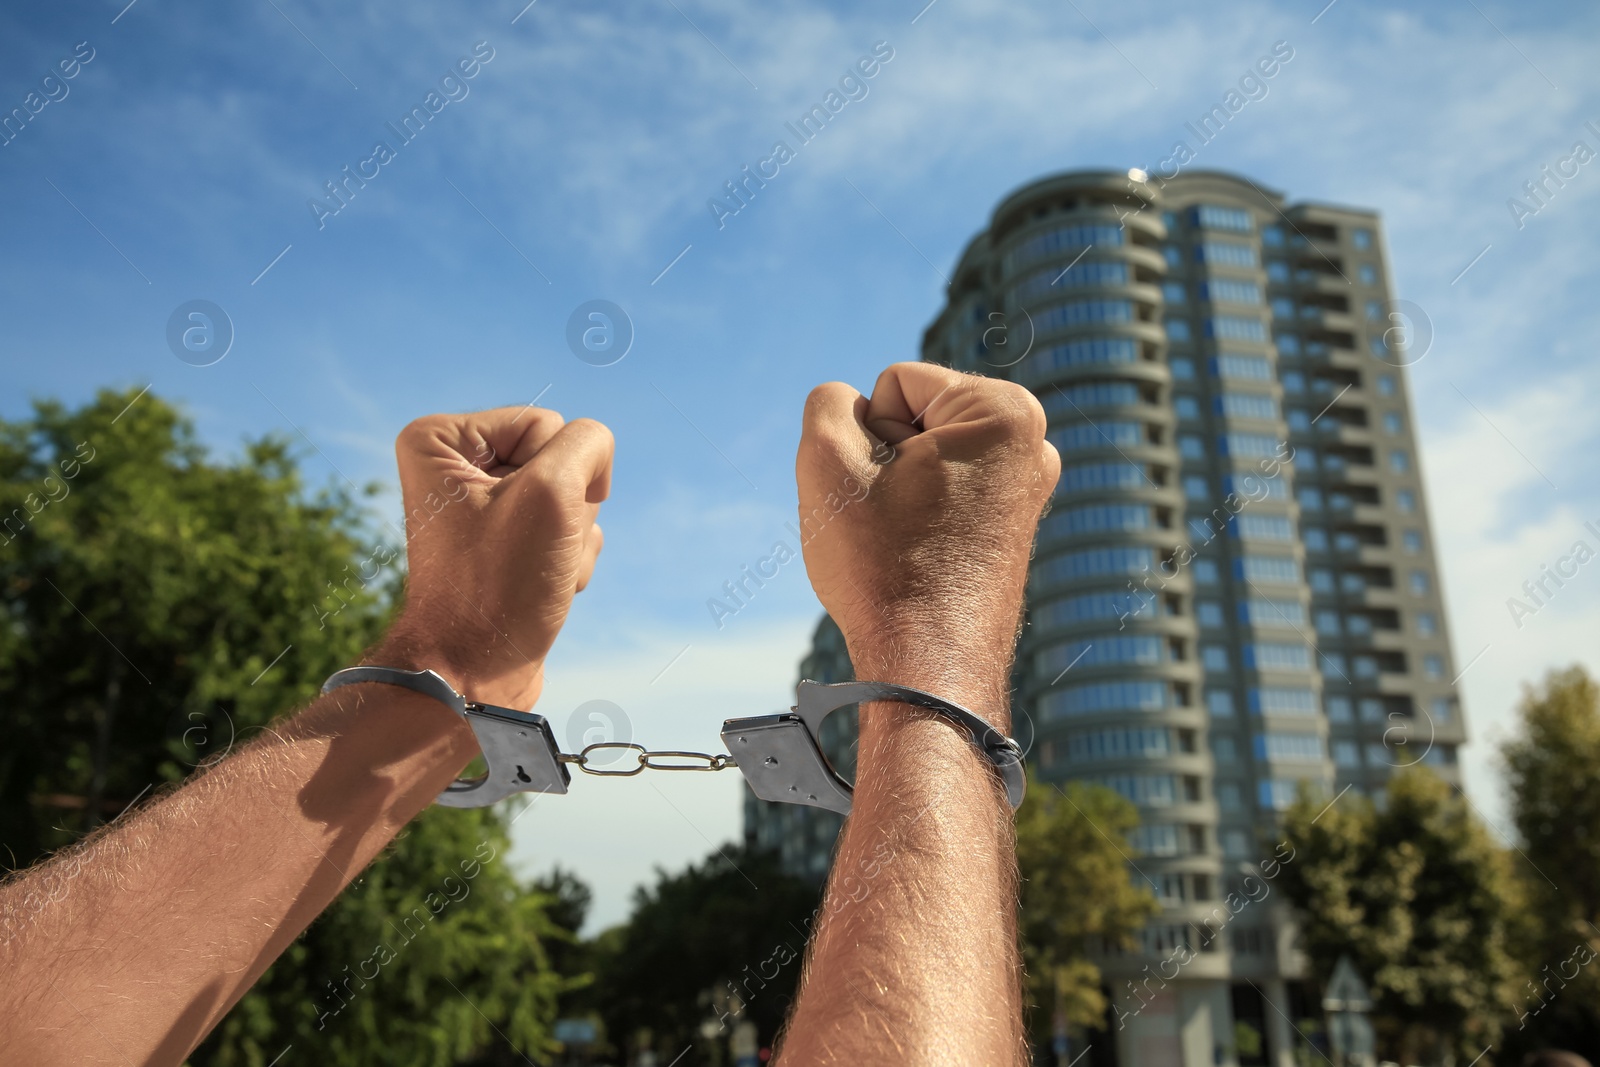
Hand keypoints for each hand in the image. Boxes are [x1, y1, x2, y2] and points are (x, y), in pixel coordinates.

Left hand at [379, 406, 612, 708]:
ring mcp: (484, 509)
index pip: (547, 424)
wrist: (477, 673)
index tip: (524, 522)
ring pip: (571, 498)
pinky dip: (569, 562)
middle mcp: (455, 468)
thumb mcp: (552, 492)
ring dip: (572, 540)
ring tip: (537, 574)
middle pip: (559, 459)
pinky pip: (566, 531)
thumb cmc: (499, 585)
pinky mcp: (506, 545)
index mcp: (440, 440)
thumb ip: (588, 444)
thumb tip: (595, 455)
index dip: (555, 474)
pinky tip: (543, 589)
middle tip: (534, 553)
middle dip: (566, 509)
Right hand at [795, 363, 1057, 720]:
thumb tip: (854, 409)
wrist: (926, 672)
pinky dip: (914, 521)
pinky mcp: (1010, 528)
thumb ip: (828, 402)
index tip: (886, 494)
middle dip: (884, 462)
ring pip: (919, 460)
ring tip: (903, 545)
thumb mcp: (827, 460)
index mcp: (1007, 412)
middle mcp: (1033, 446)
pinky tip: (915, 562)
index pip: (894, 384)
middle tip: (892, 525)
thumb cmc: (884, 569)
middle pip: (912, 418)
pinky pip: (937, 497)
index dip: (867, 436)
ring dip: (893, 493)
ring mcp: (1026, 490)